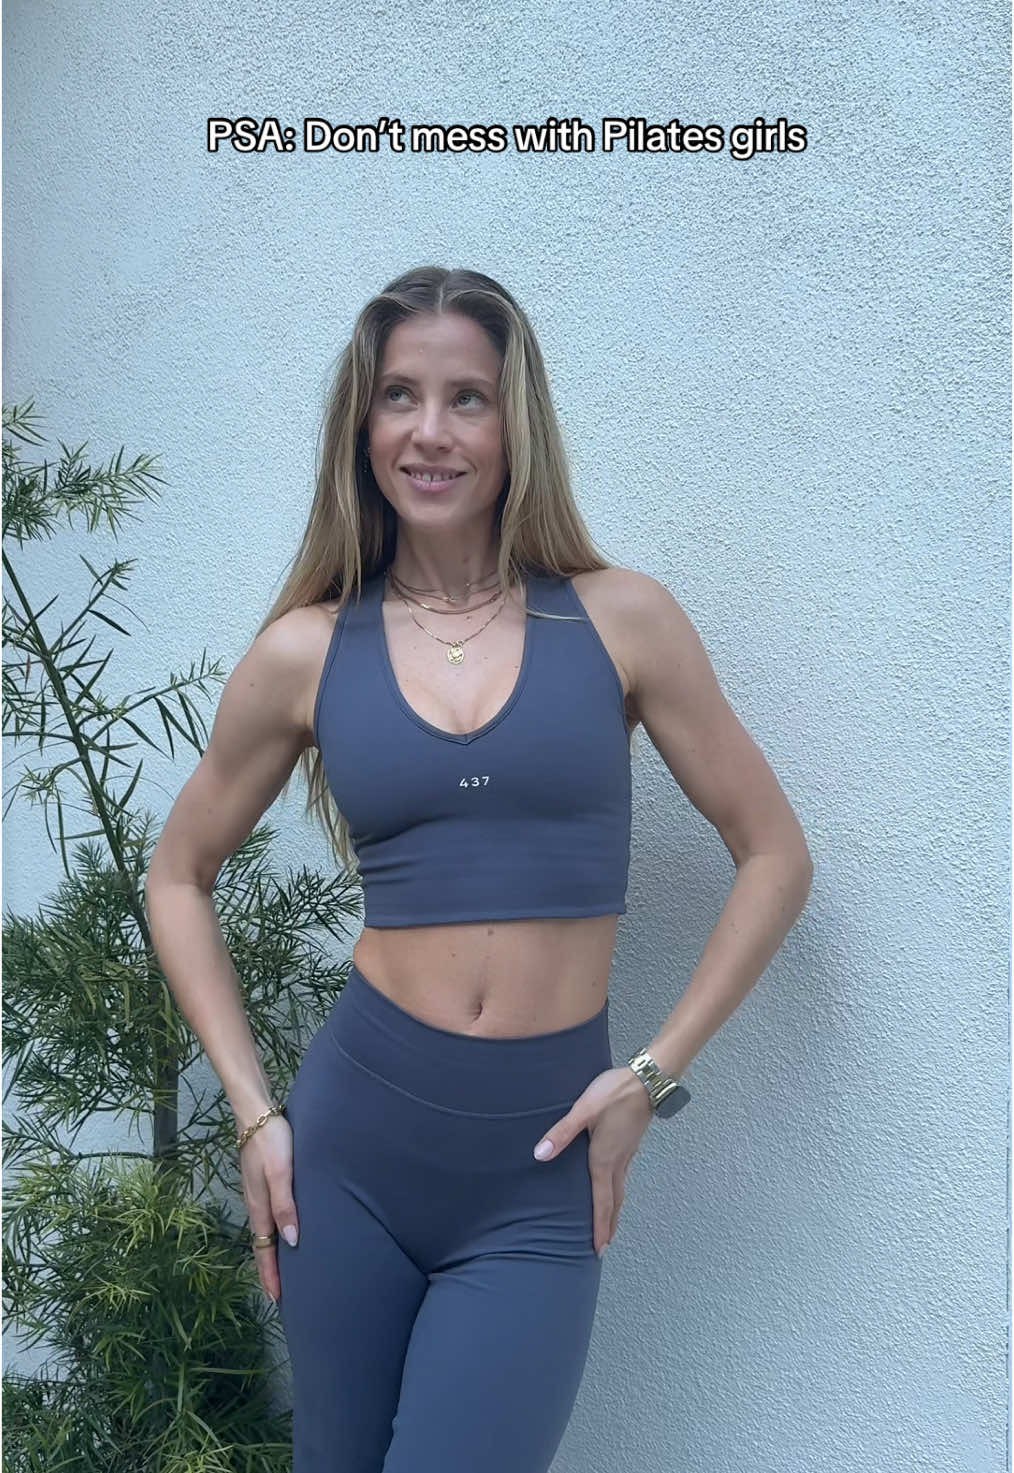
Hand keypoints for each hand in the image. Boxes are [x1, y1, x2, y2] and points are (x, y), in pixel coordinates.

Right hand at [238, 1113, 298, 1303]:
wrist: (255, 1112)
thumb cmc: (271, 1141)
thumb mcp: (281, 1173)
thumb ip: (286, 1205)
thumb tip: (292, 1241)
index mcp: (259, 1207)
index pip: (264, 1250)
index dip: (271, 1275)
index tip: (277, 1300)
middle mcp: (257, 1204)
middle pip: (263, 1245)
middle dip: (271, 1270)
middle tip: (283, 1294)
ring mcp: (258, 1192)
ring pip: (266, 1231)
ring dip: (274, 1251)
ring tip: (287, 1268)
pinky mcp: (263, 1180)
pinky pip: (269, 1215)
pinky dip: (276, 1231)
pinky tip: (287, 1229)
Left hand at [532, 1066, 653, 1255]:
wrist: (647, 1079)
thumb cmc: (614, 1094)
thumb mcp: (583, 1110)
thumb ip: (561, 1133)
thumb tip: (539, 1155)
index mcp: (604, 1159)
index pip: (602, 1202)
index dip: (600, 1226)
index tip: (599, 1249)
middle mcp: (618, 1162)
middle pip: (614, 1202)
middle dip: (609, 1226)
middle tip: (604, 1246)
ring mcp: (627, 1154)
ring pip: (620, 1190)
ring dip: (614, 1210)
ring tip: (610, 1225)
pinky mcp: (630, 1144)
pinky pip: (623, 1177)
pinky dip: (618, 1192)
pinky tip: (614, 1186)